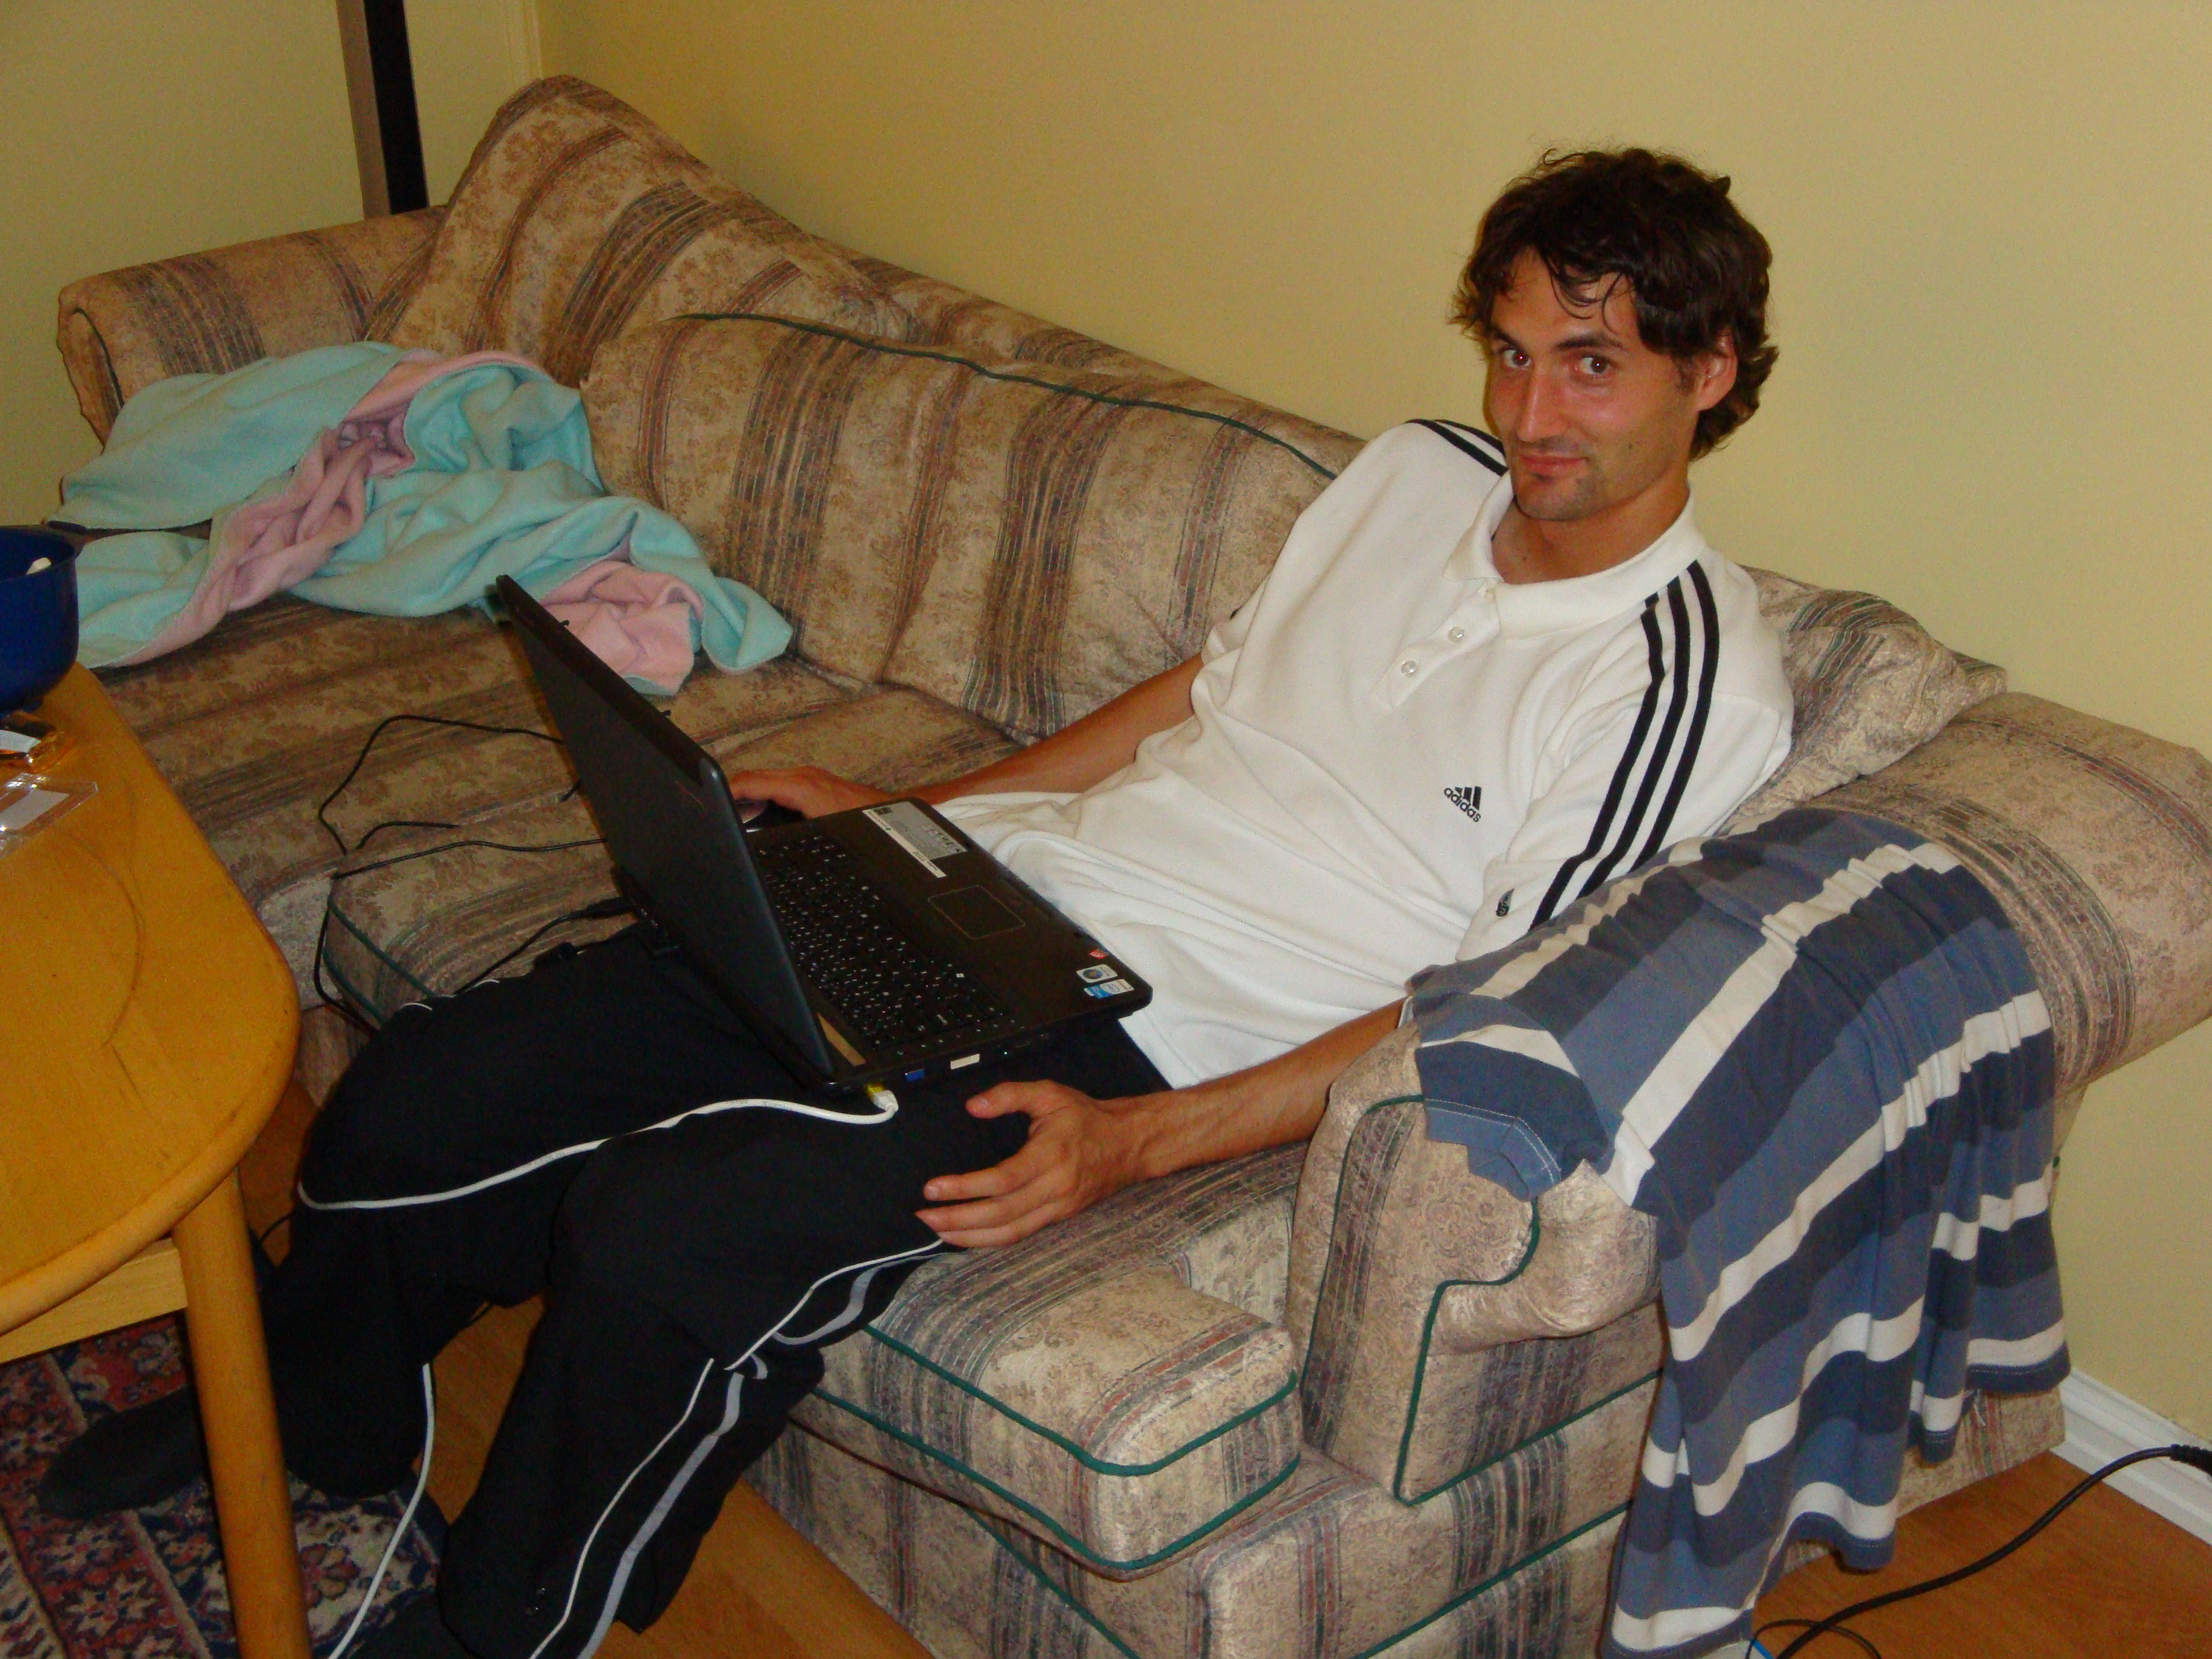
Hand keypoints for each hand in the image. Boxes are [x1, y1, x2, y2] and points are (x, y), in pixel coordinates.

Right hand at [724, 765, 890, 819]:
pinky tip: (759, 808)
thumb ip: (787, 832)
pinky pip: (779, 783)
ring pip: (767, 779)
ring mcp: (808, 777)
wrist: (889, 812)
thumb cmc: (859, 820)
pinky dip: (763, 793)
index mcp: (800, 785)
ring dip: (748, 791)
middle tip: (713, 807)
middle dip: (732, 790)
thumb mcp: (818, 830)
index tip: (711, 799)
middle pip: (755, 777)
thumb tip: (763, 843)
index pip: (752, 781)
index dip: (728, 790)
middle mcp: (802, 776)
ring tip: (730, 809)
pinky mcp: (813, 783)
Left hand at [916, 1081, 1150, 1247]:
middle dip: (958, 1219)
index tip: (933, 1188)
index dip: (965, 1188)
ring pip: (1010, 1234)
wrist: (1130, 1144)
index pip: (1002, 1180)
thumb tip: (972, 1106)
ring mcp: (1058, 1208)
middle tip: (924, 1216)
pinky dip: (990, 1239)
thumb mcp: (1050, 1094)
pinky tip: (967, 1236)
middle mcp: (1055, 1188)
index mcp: (1051, 1156)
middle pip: (1001, 1214)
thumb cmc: (1087, 1118)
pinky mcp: (1058, 1218)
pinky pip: (1020, 1235)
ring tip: (938, 1231)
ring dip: (970, 1237)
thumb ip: (1009, 1095)